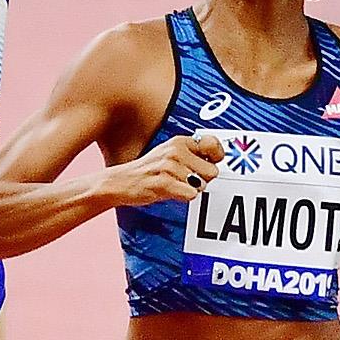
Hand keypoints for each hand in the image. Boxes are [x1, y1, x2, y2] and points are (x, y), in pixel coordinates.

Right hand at [98, 133, 227, 207]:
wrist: (121, 182)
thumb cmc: (149, 171)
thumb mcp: (169, 154)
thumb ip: (192, 154)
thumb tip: (217, 159)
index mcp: (179, 141)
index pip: (213, 145)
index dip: (215, 158)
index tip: (207, 164)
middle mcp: (176, 150)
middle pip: (212, 171)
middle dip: (202, 180)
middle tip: (186, 181)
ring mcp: (169, 166)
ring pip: (202, 185)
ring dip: (191, 190)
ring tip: (174, 186)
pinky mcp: (164, 182)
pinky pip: (191, 195)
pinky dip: (184, 198)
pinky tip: (170, 193)